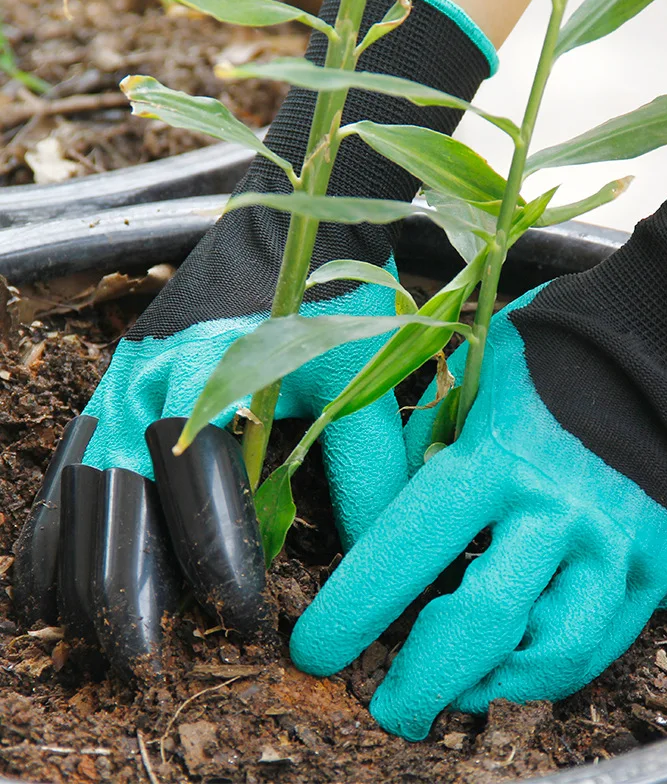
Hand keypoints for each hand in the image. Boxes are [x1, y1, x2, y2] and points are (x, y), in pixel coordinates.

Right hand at [12, 0, 492, 677]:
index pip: (200, 479)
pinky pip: (62, 478)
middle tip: (151, 664)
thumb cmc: (327, 302)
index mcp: (210, 366)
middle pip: (118, 501)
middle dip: (131, 591)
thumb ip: (367, 460)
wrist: (279, 238)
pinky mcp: (103, 397)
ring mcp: (113, 387)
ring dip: (83, 580)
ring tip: (102, 652)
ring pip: (78, 497)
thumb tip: (380, 558)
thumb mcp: (357, 371)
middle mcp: (144, 379)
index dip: (218, 559)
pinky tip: (50, 601)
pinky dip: (53, 541)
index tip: (246, 625)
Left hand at [290, 286, 666, 738]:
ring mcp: (618, 541)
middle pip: (479, 625)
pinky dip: (556, 667)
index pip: (405, 550)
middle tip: (390, 708)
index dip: (352, 612)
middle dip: (422, 682)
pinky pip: (607, 641)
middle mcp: (557, 508)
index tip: (317, 651)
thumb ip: (427, 445)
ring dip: (496, 687)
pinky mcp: (666, 561)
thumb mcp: (474, 375)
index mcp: (495, 456)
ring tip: (460, 692)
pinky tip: (521, 665)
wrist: (666, 341)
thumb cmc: (554, 351)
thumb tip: (392, 512)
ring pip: (554, 653)